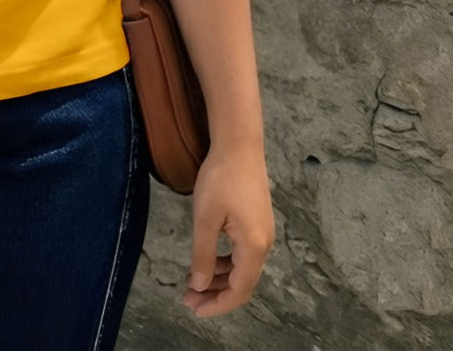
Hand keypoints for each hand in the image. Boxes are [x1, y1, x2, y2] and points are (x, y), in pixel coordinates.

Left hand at [182, 144, 273, 317]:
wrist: (239, 144)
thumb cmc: (221, 178)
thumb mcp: (205, 218)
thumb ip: (203, 255)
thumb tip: (199, 286)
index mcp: (254, 246)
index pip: (239, 291)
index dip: (217, 305)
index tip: (194, 309)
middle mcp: (264, 244)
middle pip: (242, 283)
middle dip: (215, 294)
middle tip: (188, 297)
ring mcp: (262, 232)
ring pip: (241, 268)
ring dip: (218, 278)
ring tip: (193, 281)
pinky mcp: (257, 221)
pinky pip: (242, 253)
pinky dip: (224, 262)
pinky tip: (207, 259)